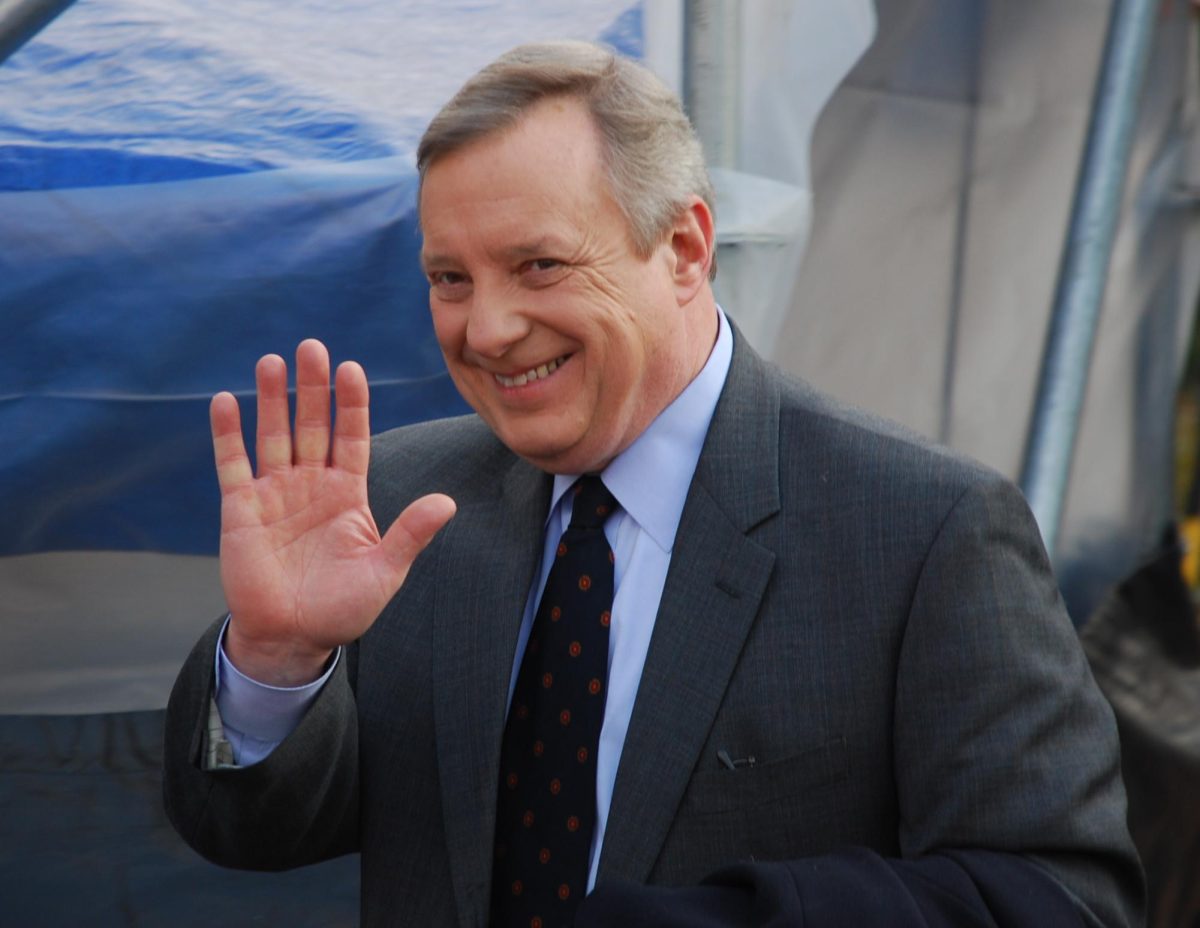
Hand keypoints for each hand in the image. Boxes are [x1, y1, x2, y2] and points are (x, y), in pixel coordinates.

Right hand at [211, 339, 455, 684]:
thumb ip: (410, 534)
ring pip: (273, 435)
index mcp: (347, 493)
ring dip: (272, 400)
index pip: (351, 437)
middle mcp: (311, 484)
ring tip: (273, 361)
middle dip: (312, 388)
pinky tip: (225, 401)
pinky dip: (228, 434)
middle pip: (312, 425)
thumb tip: (447, 502)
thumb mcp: (384, 571)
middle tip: (311, 347)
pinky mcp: (240, 509)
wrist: (293, 638)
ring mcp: (274, 493)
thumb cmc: (342, 608)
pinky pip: (233, 464)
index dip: (351, 404)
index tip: (351, 369)